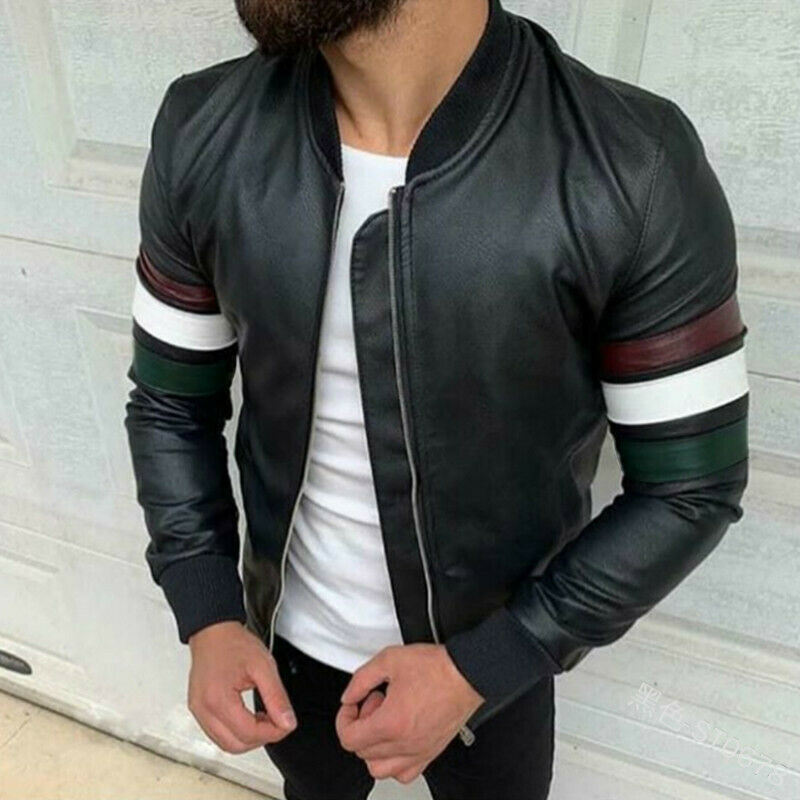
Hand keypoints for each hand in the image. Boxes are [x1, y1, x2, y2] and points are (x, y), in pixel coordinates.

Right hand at [187, 620, 296, 752]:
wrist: (213, 631)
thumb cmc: (233, 644)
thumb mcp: (263, 666)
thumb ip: (276, 697)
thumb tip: (287, 722)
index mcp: (218, 699)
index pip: (248, 733)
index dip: (272, 733)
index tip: (286, 724)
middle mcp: (203, 709)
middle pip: (234, 745)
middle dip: (260, 739)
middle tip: (277, 723)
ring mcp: (198, 711)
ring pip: (225, 744)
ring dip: (247, 738)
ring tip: (264, 719)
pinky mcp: (197, 709)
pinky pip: (217, 734)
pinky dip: (235, 732)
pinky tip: (249, 718)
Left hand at [335, 643, 483, 783]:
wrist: (466, 673)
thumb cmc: (437, 668)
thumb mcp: (390, 660)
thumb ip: (361, 679)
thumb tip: (349, 696)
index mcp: (391, 722)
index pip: (349, 738)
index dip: (344, 719)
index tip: (352, 705)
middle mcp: (404, 743)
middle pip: (362, 752)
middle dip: (360, 725)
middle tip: (373, 703)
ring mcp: (419, 751)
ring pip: (380, 769)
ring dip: (373, 748)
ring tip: (382, 723)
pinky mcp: (431, 752)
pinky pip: (405, 773)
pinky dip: (394, 762)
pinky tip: (397, 740)